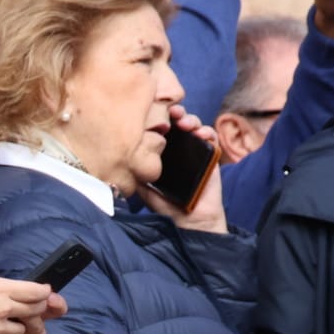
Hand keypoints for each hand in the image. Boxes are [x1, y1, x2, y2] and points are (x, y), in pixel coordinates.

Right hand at [0, 264, 52, 333]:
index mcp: (1, 289)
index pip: (33, 291)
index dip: (43, 291)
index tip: (45, 290)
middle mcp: (5, 309)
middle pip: (34, 310)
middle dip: (39, 307)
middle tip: (36, 305)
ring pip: (21, 329)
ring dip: (20, 326)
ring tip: (13, 324)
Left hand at [138, 107, 227, 233]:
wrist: (190, 221)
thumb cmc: (168, 206)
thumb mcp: (146, 188)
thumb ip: (136, 174)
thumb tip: (122, 159)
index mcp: (164, 152)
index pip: (162, 128)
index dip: (159, 118)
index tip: (154, 113)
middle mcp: (179, 149)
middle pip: (178, 122)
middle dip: (176, 112)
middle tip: (171, 112)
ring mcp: (195, 151)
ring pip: (195, 126)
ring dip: (191, 119)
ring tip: (184, 123)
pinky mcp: (211, 157)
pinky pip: (212, 139)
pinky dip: (207, 132)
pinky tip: (200, 135)